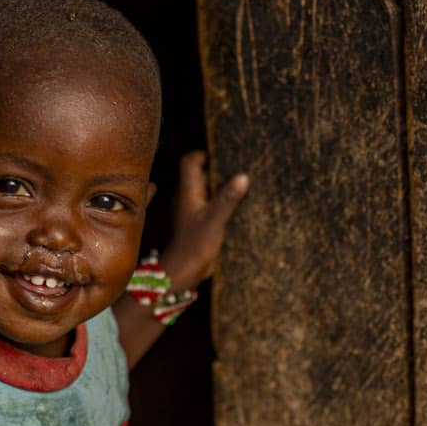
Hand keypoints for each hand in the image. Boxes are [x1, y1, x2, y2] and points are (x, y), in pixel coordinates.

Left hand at [159, 150, 248, 291]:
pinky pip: (206, 206)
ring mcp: (190, 212)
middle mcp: (186, 198)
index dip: (203, 154)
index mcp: (187, 192)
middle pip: (197, 174)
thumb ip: (228, 198)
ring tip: (237, 185)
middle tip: (235, 167)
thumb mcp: (215, 220)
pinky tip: (232, 207)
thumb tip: (243, 176)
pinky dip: (217, 202)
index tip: (221, 153)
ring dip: (217, 187)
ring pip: (202, 191)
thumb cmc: (194, 246)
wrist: (182, 272)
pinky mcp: (196, 224)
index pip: (189, 162)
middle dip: (214, 169)